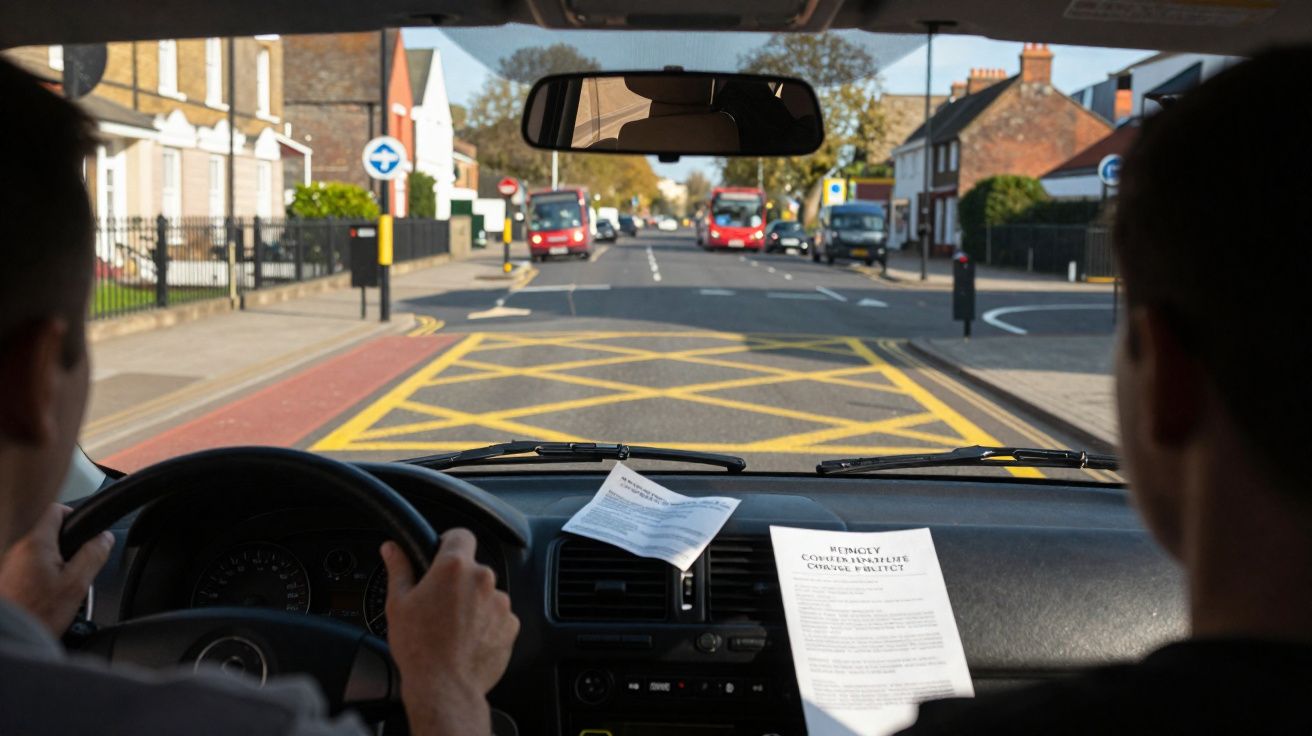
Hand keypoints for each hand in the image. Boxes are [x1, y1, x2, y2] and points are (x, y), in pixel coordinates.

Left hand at [0, 504, 113, 635]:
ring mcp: (9, 564)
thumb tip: (104, 538)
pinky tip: (46, 597)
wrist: (10, 637)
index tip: (85, 531)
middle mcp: (17, 550)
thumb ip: (93, 555)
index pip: (55, 510)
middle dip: (68, 547)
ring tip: (60, 588)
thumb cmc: (37, 615)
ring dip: (54, 564)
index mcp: (36, 544)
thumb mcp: (76, 584)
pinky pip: (30, 568)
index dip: (75, 515)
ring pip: (40, 552)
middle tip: (76, 569)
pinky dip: (41, 576)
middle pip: (49, 533)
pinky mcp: (6, 579)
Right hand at [383, 529, 518, 735]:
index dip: (449, 543)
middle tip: (439, 604)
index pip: (460, 535)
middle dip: (458, 581)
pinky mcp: (511, 624)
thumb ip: (399, 568)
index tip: (441, 556)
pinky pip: (498, 616)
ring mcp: (500, 602)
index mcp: (454, 567)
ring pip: (486, 593)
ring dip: (473, 603)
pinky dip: (486, 623)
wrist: (444, 687)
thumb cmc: (418, 648)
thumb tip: (392, 548)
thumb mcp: (398, 604)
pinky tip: (467, 639)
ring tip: (452, 627)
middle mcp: (483, 579)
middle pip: (472, 569)